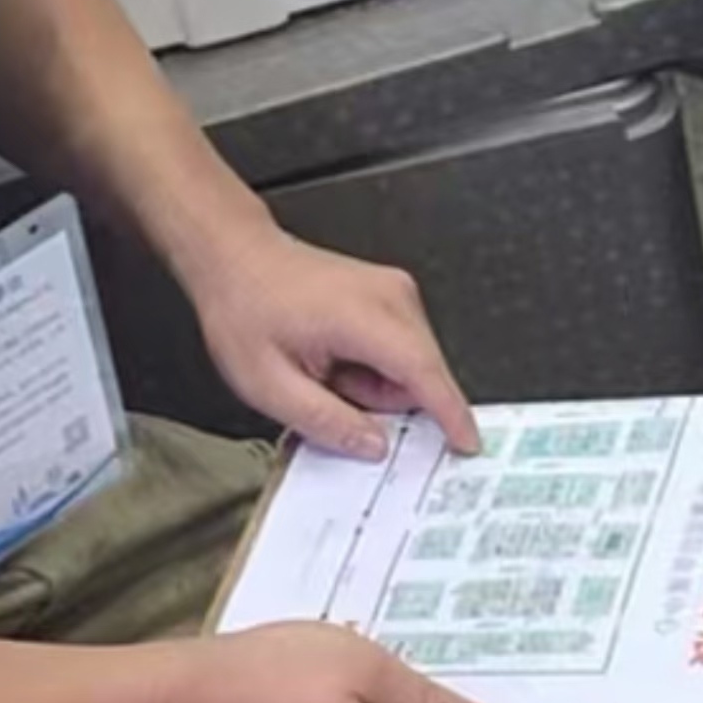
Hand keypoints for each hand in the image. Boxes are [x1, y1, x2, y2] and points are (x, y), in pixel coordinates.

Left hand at [186, 225, 478, 459]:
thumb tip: (373, 446)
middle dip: (382, 399)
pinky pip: (401, 347)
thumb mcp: (268, 384)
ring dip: (374, 382)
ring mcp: (395, 291)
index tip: (467, 444)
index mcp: (363, 316)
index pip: (425, 373)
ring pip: (411, 364)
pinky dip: (372, 363)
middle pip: (420, 374)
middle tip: (328, 390)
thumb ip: (326, 421)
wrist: (235, 256)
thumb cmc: (245, 307)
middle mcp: (392, 297)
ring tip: (325, 368)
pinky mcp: (392, 293)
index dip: (450, 414)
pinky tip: (334, 353)